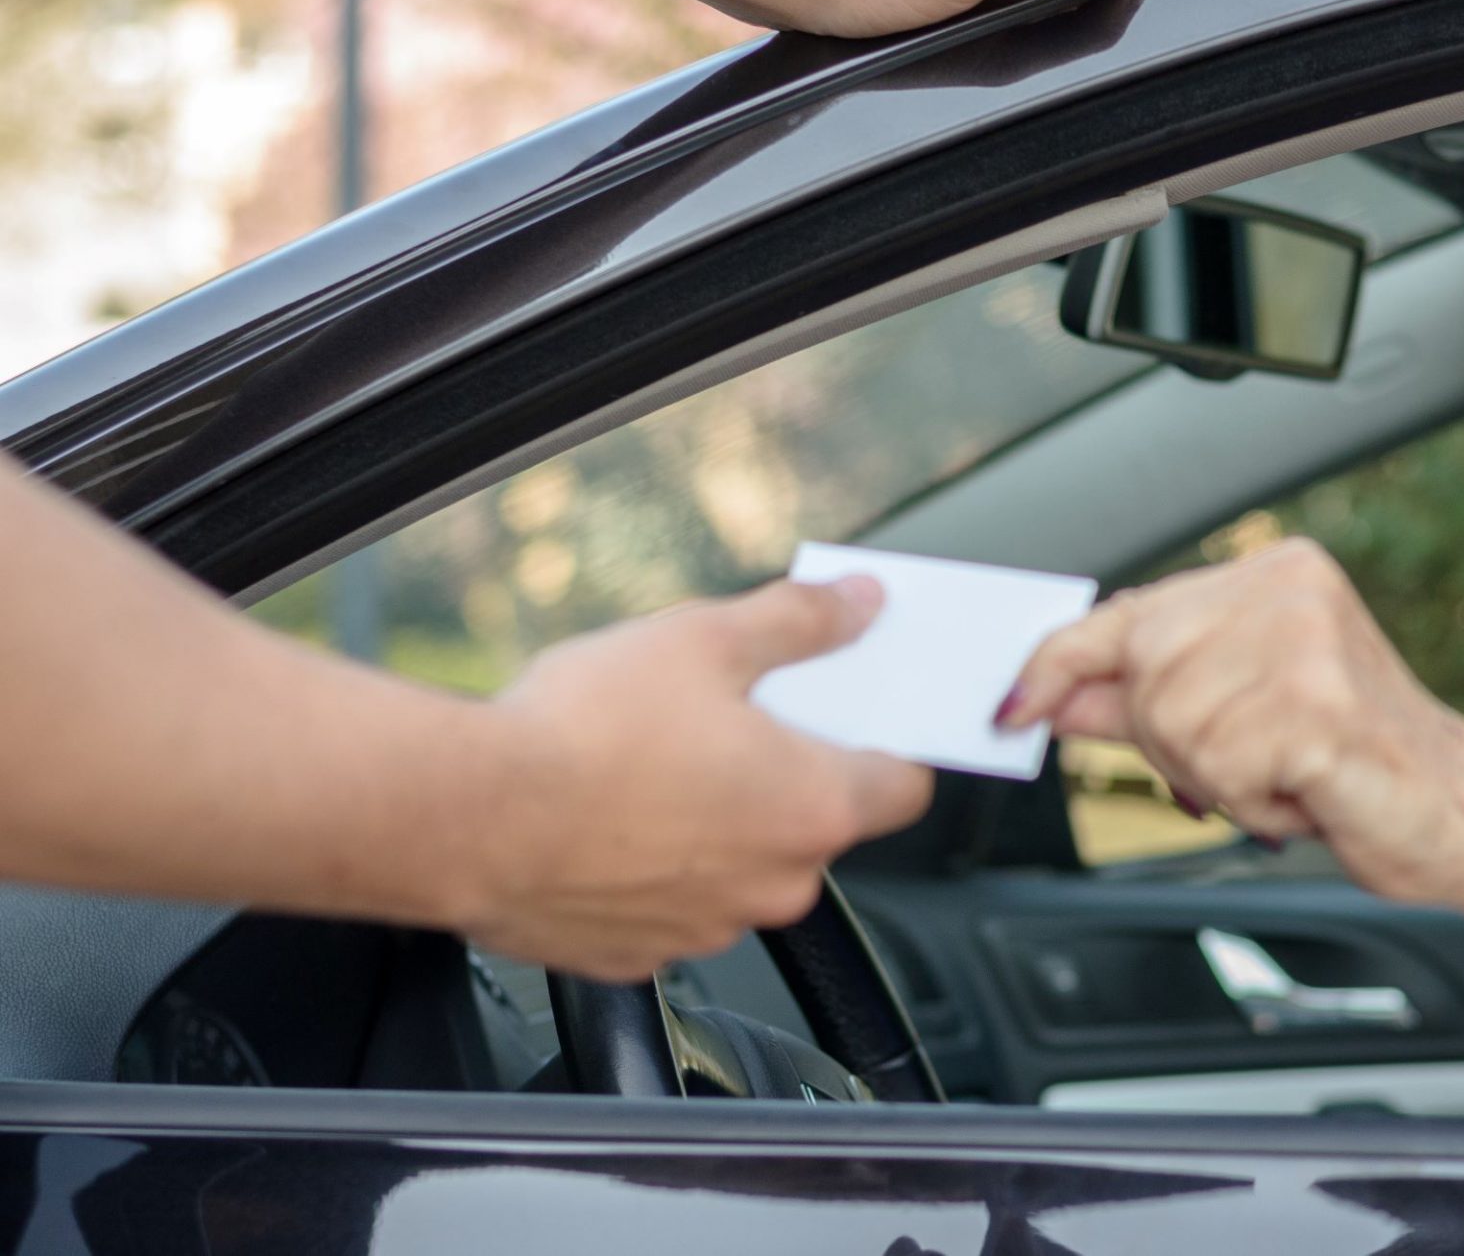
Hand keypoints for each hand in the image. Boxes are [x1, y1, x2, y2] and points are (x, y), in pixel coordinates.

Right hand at [460, 575, 931, 980]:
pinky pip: (668, 904)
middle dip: (782, 774)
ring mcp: (706, 928)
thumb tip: (857, 605)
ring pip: (738, 867)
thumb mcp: (705, 639)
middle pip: (814, 823)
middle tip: (729, 719)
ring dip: (714, 823)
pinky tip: (605, 816)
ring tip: (647, 765)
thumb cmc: (582, 732)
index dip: (888, 742)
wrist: (463, 815)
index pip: (905, 786)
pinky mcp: (635, 955)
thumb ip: (798, 622)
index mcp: (814, 806)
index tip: (860, 712)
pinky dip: (650, 867)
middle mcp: (775, 883)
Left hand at [1003, 539, 1463, 902]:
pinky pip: (1221, 768)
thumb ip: (1144, 699)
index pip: (1130, 612)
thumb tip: (1049, 694)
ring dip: (1220, 779)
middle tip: (1251, 762)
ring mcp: (1307, 642)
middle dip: (1173, 743)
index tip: (1009, 706)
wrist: (1461, 813)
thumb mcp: (1233, 721)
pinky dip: (1253, 804)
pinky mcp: (1320, 708)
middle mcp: (1288, 588)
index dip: (1057, 663)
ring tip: (1288, 775)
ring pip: (1176, 728)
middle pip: (1143, 677)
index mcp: (1271, 574)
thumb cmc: (1354, 767)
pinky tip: (1307, 792)